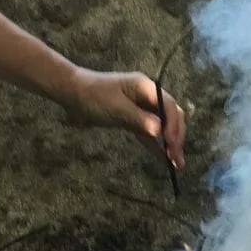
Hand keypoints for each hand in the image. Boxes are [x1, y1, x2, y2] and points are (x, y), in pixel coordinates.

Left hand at [61, 68, 186, 168]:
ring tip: (177, 163)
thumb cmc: (93, 96)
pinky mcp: (133, 119)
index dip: (173, 123)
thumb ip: (138, 118)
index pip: (167, 105)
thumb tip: (159, 131)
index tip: (171, 142)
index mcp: (145, 87)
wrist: (73, 94)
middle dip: (176, 135)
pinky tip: (164, 159)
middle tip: (176, 156)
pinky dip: (156, 145)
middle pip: (170, 115)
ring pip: (162, 126)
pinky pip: (148, 133)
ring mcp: (141, 108)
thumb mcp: (116, 108)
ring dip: (170, 143)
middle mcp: (147, 96)